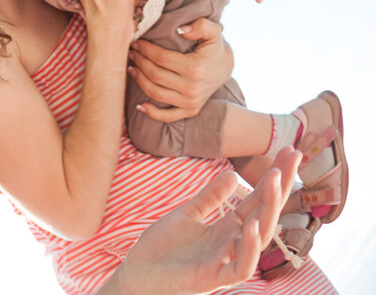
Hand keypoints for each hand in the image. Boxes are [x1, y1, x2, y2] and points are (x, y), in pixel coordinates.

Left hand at [106, 147, 300, 294]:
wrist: (136, 275)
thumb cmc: (162, 248)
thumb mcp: (186, 215)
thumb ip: (210, 198)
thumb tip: (233, 174)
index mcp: (228, 229)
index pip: (258, 200)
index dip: (274, 177)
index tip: (289, 151)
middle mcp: (233, 244)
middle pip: (266, 213)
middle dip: (280, 185)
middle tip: (294, 155)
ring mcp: (226, 261)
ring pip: (260, 237)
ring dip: (269, 209)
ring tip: (275, 180)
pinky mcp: (214, 279)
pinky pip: (242, 267)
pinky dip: (249, 248)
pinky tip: (251, 225)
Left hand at [128, 18, 232, 122]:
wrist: (226, 69)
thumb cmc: (214, 48)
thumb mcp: (214, 32)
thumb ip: (201, 26)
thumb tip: (181, 30)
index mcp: (196, 68)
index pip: (161, 58)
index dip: (146, 50)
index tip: (137, 42)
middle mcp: (192, 88)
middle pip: (155, 75)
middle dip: (139, 62)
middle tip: (131, 53)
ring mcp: (191, 102)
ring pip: (155, 93)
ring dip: (139, 81)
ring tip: (131, 68)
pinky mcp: (190, 111)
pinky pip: (167, 116)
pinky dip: (152, 113)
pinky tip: (140, 105)